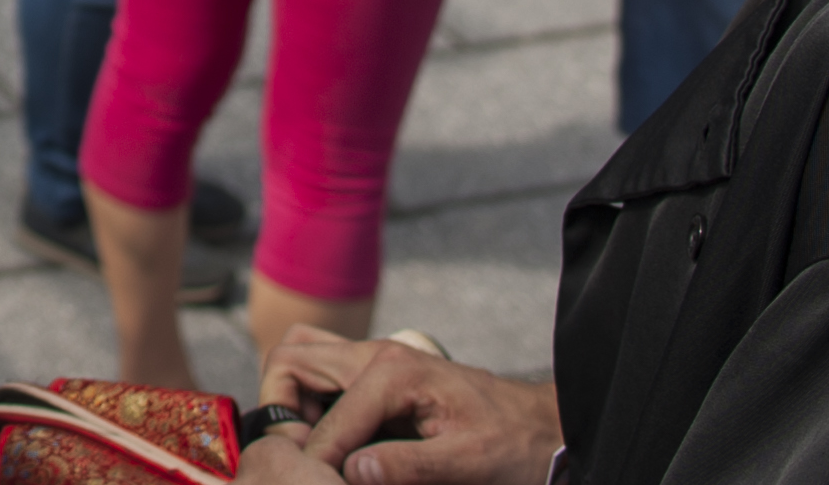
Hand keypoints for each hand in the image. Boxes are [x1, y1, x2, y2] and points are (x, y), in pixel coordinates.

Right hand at [262, 326, 565, 484]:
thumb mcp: (470, 463)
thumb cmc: (514, 443)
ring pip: (303, 357)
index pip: (328, 417)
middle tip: (300, 457)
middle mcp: (377, 356)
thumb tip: (352, 471)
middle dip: (283, 409)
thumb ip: (410, 466)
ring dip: (292, 397)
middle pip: (292, 360)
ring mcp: (376, 361)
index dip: (316, 459)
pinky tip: (331, 441)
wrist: (545, 424)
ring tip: (309, 446)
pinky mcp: (379, 376)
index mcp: (394, 373)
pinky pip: (324, 372)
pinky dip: (310, 398)